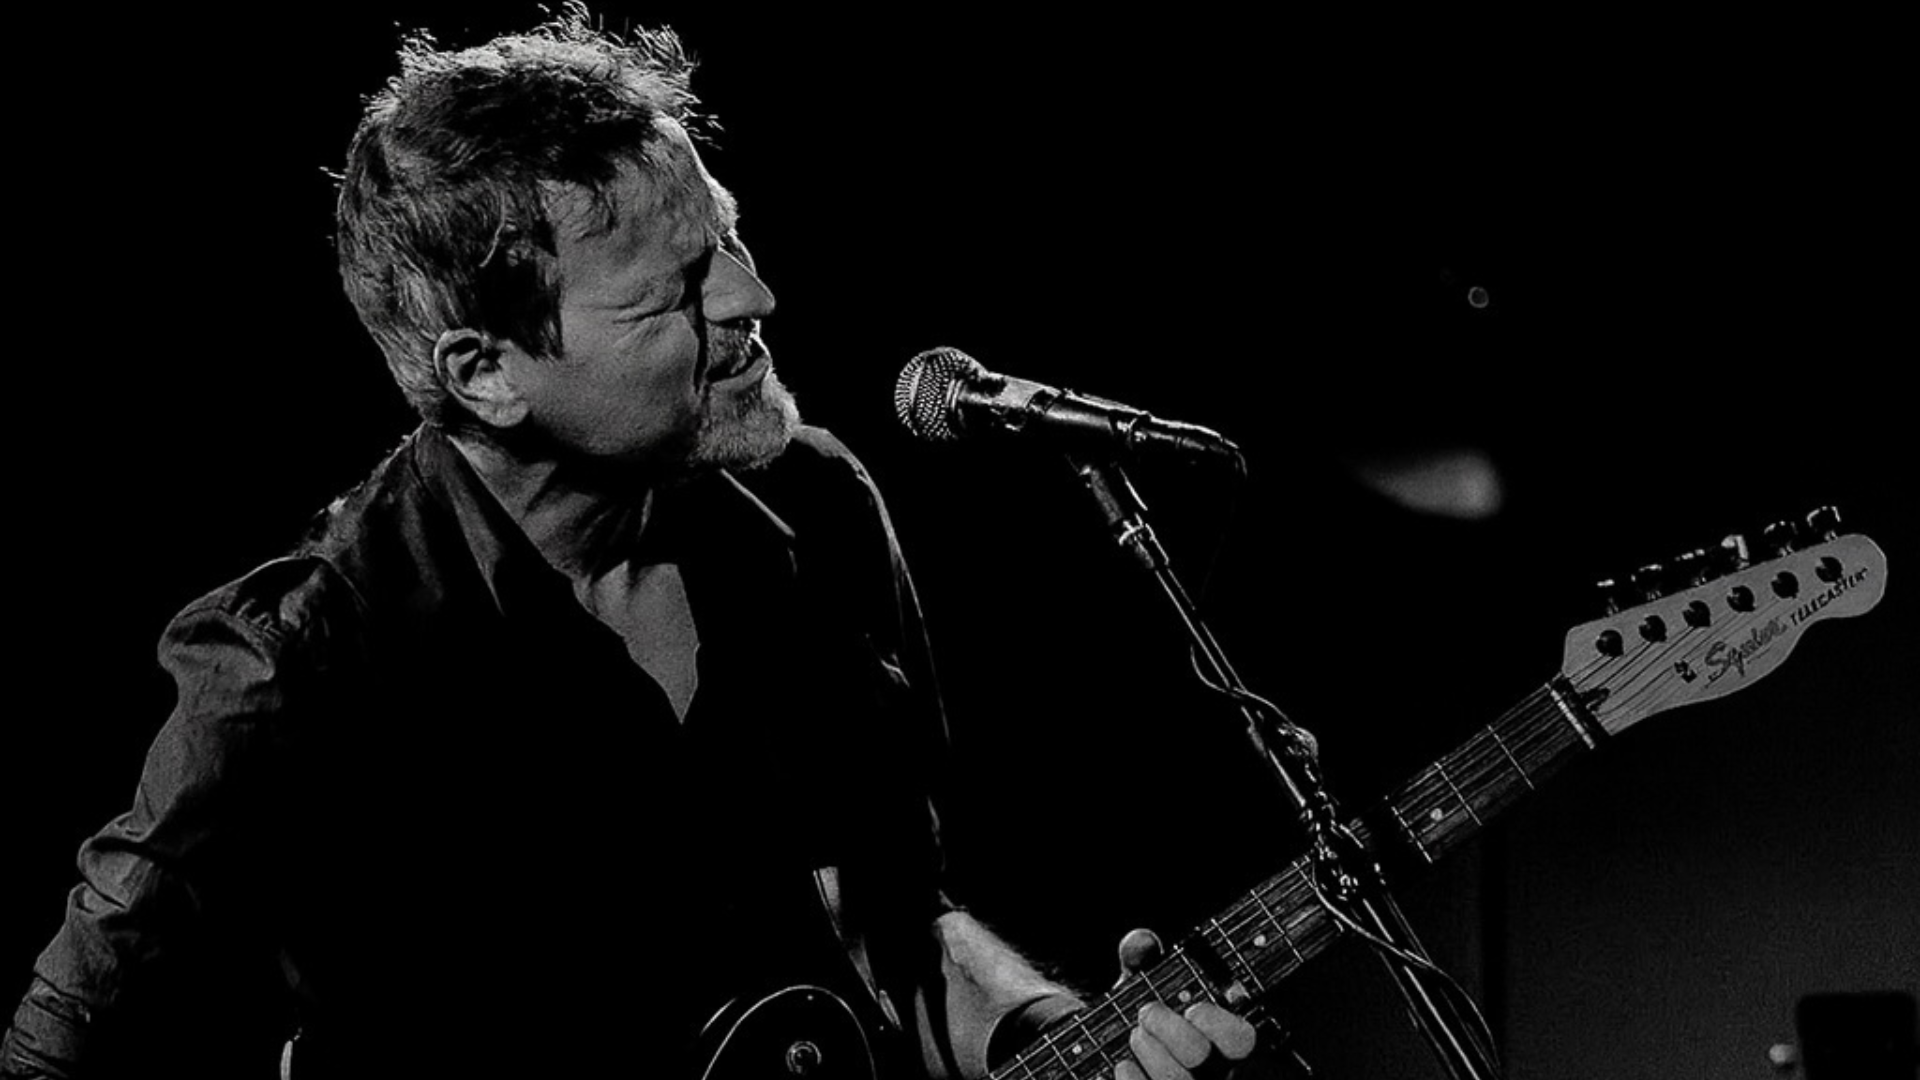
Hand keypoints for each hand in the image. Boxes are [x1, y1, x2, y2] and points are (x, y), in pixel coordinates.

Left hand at [1114, 928, 1257, 1079]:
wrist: (1108, 1051)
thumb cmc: (1141, 1019)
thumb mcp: (1142, 987)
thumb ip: (1141, 961)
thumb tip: (1140, 941)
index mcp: (1222, 1039)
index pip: (1240, 1038)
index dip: (1219, 1024)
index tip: (1193, 1009)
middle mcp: (1213, 1070)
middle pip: (1201, 1057)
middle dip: (1171, 1032)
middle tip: (1148, 1014)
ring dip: (1152, 1054)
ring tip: (1138, 1036)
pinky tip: (1125, 1066)